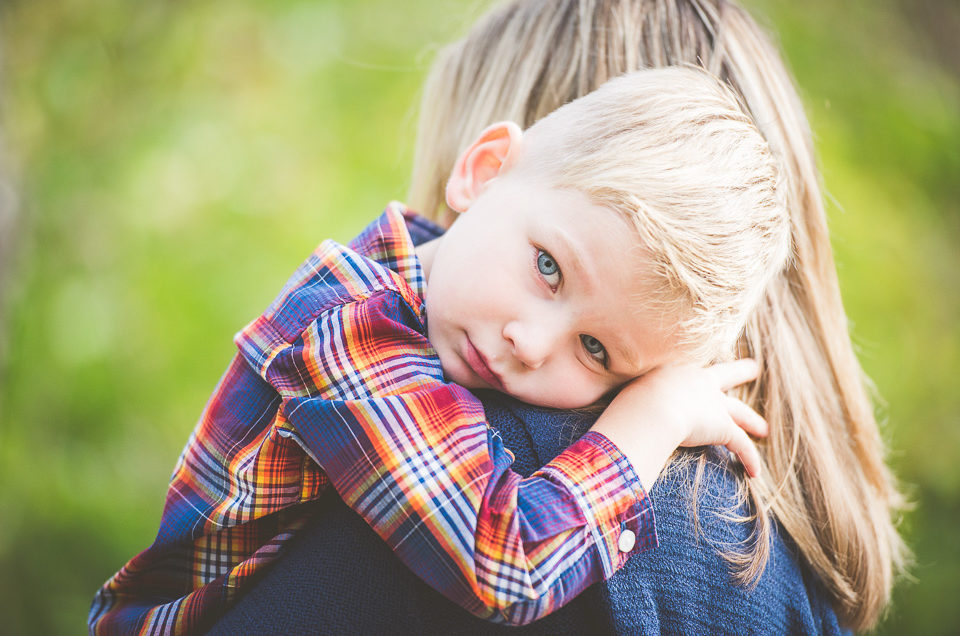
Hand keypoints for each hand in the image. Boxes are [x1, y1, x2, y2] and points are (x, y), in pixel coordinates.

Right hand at [590, 359, 767, 487]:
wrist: (650, 408)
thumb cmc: (629, 403)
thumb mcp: (619, 396)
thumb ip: (612, 407)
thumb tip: (593, 425)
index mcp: (672, 368)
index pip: (689, 367)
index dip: (696, 368)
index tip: (703, 363)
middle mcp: (697, 380)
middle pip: (724, 375)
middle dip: (740, 372)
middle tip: (752, 368)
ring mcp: (712, 402)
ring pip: (738, 411)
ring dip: (752, 420)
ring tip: (763, 428)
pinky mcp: (722, 426)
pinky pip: (740, 444)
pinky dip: (750, 459)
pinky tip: (754, 473)